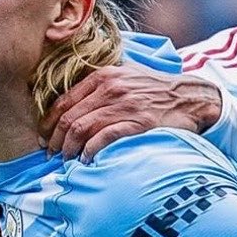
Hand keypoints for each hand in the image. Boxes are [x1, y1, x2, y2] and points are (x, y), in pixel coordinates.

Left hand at [39, 64, 223, 160]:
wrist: (191, 97)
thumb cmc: (156, 90)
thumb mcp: (126, 76)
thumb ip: (101, 85)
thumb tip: (73, 106)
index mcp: (103, 76)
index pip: (64, 101)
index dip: (49, 123)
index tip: (45, 138)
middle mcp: (110, 88)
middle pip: (69, 118)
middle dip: (55, 140)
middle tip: (52, 155)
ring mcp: (124, 105)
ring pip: (81, 129)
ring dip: (69, 149)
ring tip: (67, 161)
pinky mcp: (137, 122)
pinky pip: (103, 139)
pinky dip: (90, 151)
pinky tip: (87, 160)